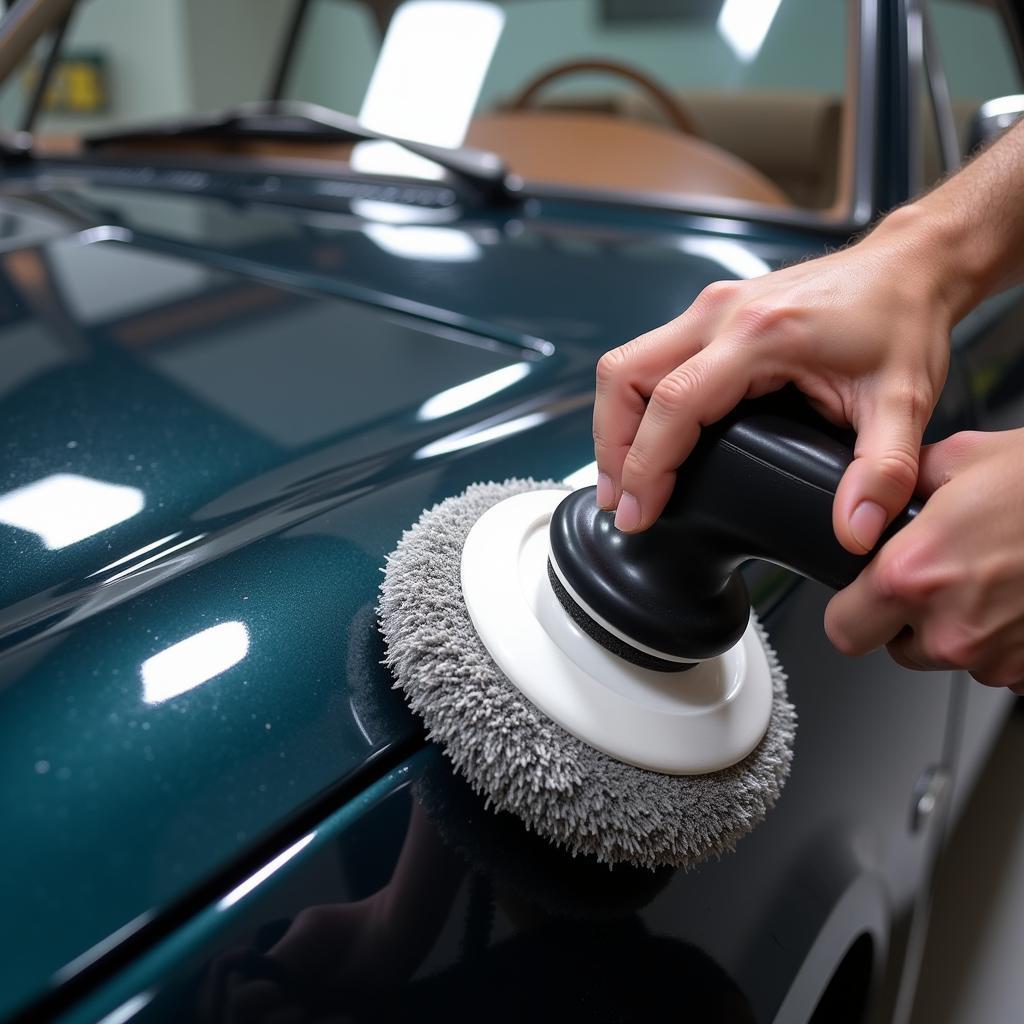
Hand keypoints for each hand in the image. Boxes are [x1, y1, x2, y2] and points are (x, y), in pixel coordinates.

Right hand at [593, 206, 961, 552]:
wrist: (910, 265)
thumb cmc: (902, 320)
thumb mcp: (904, 402)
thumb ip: (883, 471)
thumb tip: (855, 530)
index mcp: (760, 335)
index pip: (672, 404)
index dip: (645, 466)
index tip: (637, 513)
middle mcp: (721, 313)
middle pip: (624, 377)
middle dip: (611, 446)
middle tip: (621, 502)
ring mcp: (710, 308)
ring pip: (625, 364)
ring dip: (614, 424)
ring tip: (624, 479)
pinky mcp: (710, 313)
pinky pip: (647, 356)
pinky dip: (634, 403)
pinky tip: (647, 438)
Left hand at [826, 429, 1023, 691]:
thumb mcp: (958, 459)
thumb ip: (901, 487)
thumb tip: (876, 494)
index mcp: (912, 576)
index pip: (841, 630)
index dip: (849, 609)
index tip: (859, 593)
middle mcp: (949, 628)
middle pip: (892, 649)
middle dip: (900, 620)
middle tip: (931, 579)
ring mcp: (995, 657)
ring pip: (947, 656)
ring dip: (955, 626)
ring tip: (987, 575)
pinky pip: (995, 662)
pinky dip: (999, 636)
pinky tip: (1015, 595)